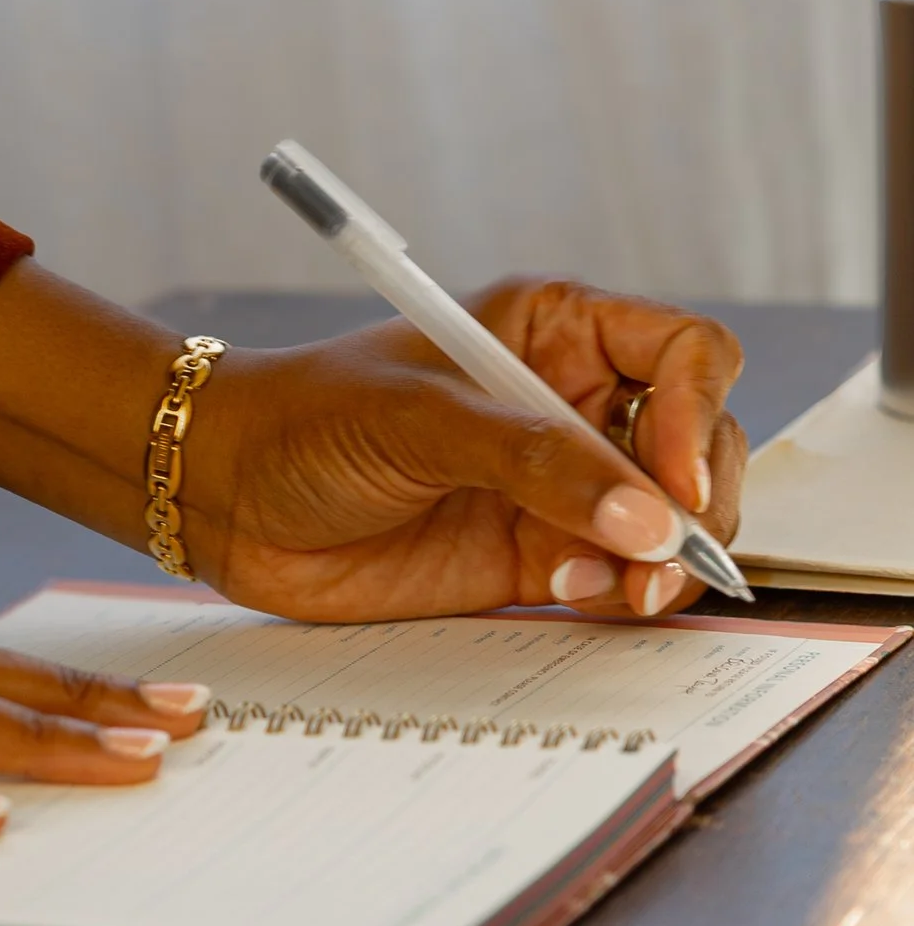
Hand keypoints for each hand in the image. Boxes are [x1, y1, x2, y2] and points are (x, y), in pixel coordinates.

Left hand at [0, 258, 745, 622]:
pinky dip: (623, 594)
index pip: (686, 355)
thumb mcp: (421, 419)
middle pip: (699, 445)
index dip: (696, 414)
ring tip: (618, 588)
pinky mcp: (536, 554)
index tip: (672, 481)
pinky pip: (621, 576)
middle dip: (696, 504)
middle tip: (660, 555)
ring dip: (666, 561)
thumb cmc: (304, 420)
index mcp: (556, 330)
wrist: (226, 496)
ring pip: (671, 521)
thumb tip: (645, 515)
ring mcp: (558, 482)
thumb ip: (535, 463)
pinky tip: (572, 593)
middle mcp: (570, 403)